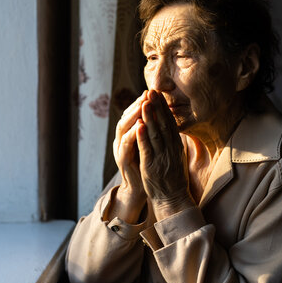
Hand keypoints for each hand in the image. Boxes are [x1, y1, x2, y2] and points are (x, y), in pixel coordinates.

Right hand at [109, 91, 148, 222]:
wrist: (139, 190)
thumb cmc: (146, 166)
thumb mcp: (149, 146)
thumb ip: (151, 131)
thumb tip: (161, 115)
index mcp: (129, 135)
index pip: (134, 114)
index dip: (143, 102)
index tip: (153, 92)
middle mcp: (122, 140)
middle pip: (127, 117)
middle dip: (137, 105)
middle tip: (147, 94)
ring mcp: (120, 149)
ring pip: (124, 128)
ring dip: (133, 115)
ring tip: (143, 104)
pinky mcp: (123, 160)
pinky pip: (126, 145)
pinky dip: (132, 135)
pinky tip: (139, 126)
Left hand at [136, 90, 193, 219]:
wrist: (173, 200)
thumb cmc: (173, 179)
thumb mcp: (177, 157)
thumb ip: (173, 142)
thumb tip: (171, 127)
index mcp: (176, 146)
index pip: (170, 122)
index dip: (164, 107)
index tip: (159, 94)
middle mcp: (171, 149)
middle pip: (164, 124)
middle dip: (158, 107)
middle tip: (152, 91)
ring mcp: (162, 157)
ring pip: (155, 134)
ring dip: (150, 117)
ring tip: (145, 102)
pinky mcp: (152, 167)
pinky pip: (147, 149)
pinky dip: (143, 136)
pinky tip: (139, 125)